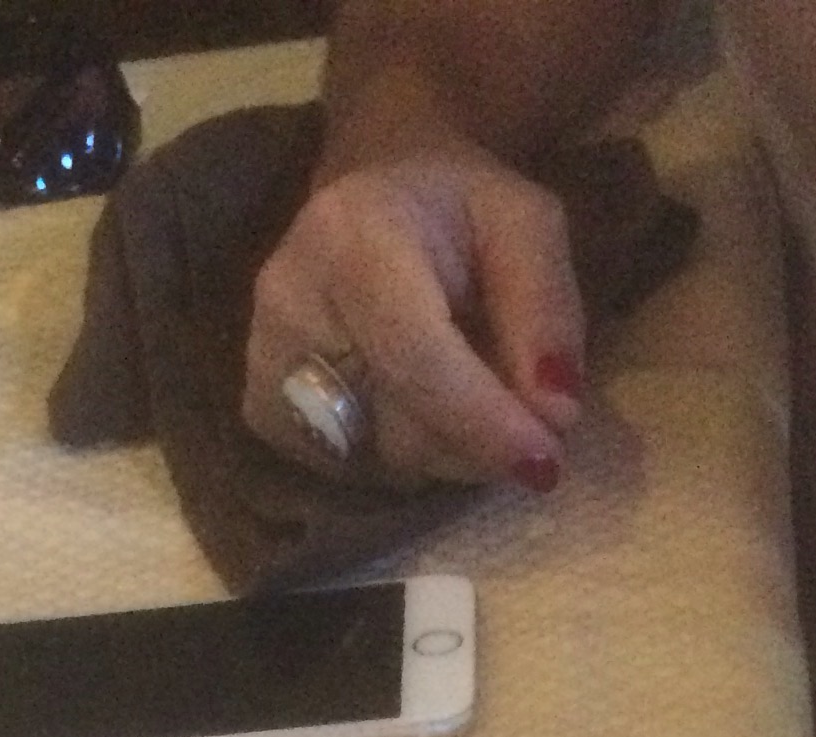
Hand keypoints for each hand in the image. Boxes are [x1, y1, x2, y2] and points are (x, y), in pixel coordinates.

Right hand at [243, 144, 587, 487]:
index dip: (481, 422)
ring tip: (467, 393)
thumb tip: (555, 411)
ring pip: (376, 460)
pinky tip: (415, 404)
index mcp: (349, 238)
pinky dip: (401, 454)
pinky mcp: (260, 408)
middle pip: (398, 426)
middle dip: (476, 441)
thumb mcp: (523, 222)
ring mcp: (264, 362)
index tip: (544, 463)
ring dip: (444, 449)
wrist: (372, 189)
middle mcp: (288, 304)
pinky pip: (348, 469)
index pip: (415, 359)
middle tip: (527, 421)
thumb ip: (547, 308)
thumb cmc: (453, 205)